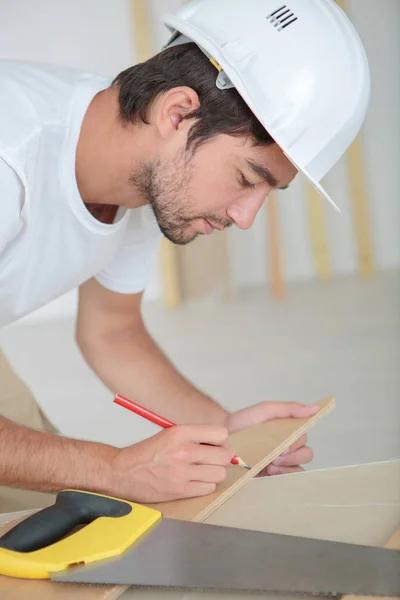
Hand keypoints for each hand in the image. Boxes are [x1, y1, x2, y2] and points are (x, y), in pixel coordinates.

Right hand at [109, 424, 230, 502]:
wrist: (122, 472)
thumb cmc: (147, 453)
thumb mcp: (171, 434)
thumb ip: (196, 437)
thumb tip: (225, 444)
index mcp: (181, 432)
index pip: (221, 433)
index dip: (221, 440)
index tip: (216, 445)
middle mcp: (183, 451)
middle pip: (224, 455)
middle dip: (221, 457)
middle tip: (211, 459)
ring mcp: (182, 472)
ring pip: (220, 473)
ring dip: (214, 473)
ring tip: (201, 471)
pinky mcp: (180, 490)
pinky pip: (209, 488)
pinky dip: (205, 485)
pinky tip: (194, 481)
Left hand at [226, 401, 318, 475]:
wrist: (221, 441)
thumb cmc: (241, 424)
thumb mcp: (264, 411)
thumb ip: (288, 408)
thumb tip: (314, 408)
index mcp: (286, 432)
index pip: (304, 437)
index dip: (297, 442)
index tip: (283, 445)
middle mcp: (286, 448)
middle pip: (306, 454)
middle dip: (292, 456)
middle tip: (274, 456)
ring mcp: (279, 464)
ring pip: (299, 469)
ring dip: (287, 468)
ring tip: (269, 465)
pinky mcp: (271, 478)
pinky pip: (288, 482)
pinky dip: (283, 478)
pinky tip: (268, 473)